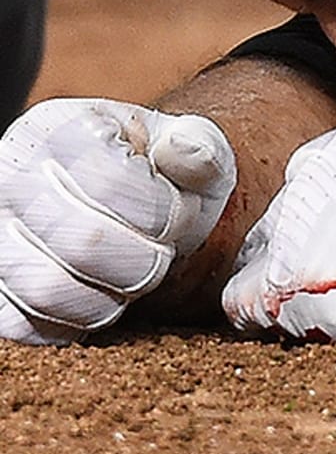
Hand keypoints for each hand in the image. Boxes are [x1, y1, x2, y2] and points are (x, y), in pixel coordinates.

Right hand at [0, 98, 235, 343]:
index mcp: (60, 128)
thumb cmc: (159, 173)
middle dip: (146, 260)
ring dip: (113, 297)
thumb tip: (182, 149)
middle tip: (164, 252)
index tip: (182, 212)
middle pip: (84, 242)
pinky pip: (23, 325)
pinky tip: (103, 294)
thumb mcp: (192, 147)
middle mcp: (11, 175)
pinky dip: (76, 322)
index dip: (164, 211)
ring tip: (136, 275)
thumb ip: (200, 147)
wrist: (123, 203)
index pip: (112, 182)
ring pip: (49, 290)